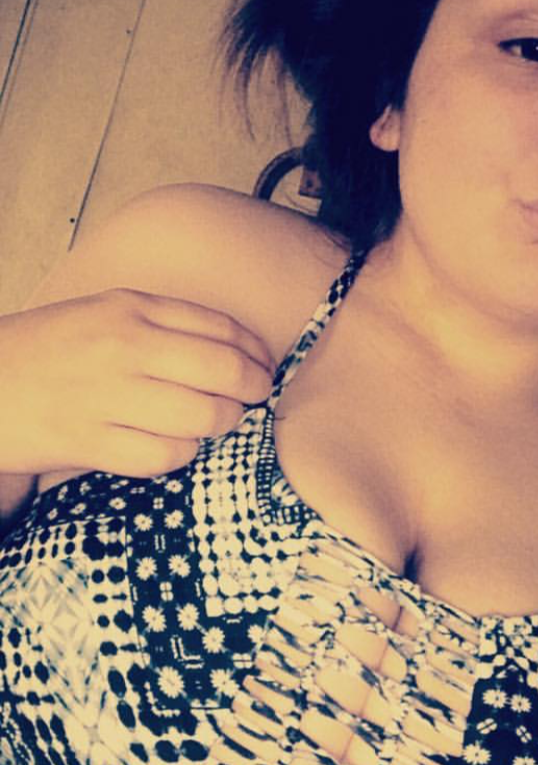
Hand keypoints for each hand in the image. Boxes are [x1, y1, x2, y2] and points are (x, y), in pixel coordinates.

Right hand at [0, 288, 275, 475]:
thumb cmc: (45, 350)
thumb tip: (235, 348)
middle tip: (252, 399)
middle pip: (224, 372)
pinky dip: (181, 454)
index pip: (220, 327)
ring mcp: (108, 395)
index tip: (265, 366)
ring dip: (220, 425)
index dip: (256, 352)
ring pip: (203, 417)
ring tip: (212, 423)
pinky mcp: (91, 441)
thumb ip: (163, 323)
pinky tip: (173, 445)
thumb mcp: (102, 312)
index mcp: (129, 308)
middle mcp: (123, 346)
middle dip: (252, 390)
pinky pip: (166, 456)